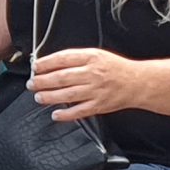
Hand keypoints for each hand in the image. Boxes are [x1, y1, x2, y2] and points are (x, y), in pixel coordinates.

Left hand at [29, 48, 147, 120]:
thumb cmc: (116, 68)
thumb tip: (52, 63)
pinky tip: (56, 114)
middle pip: (62, 77)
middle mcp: (92, 73)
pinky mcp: (99, 105)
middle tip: (32, 84)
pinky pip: (79, 111)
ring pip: (67, 94)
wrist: (138, 82)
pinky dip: (66, 114)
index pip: (62, 59)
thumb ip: (76, 58)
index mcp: (91, 58)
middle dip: (43, 81)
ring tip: (38, 97)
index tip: (35, 67)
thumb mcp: (97, 55)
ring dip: (50, 96)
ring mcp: (96, 90)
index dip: (46, 63)